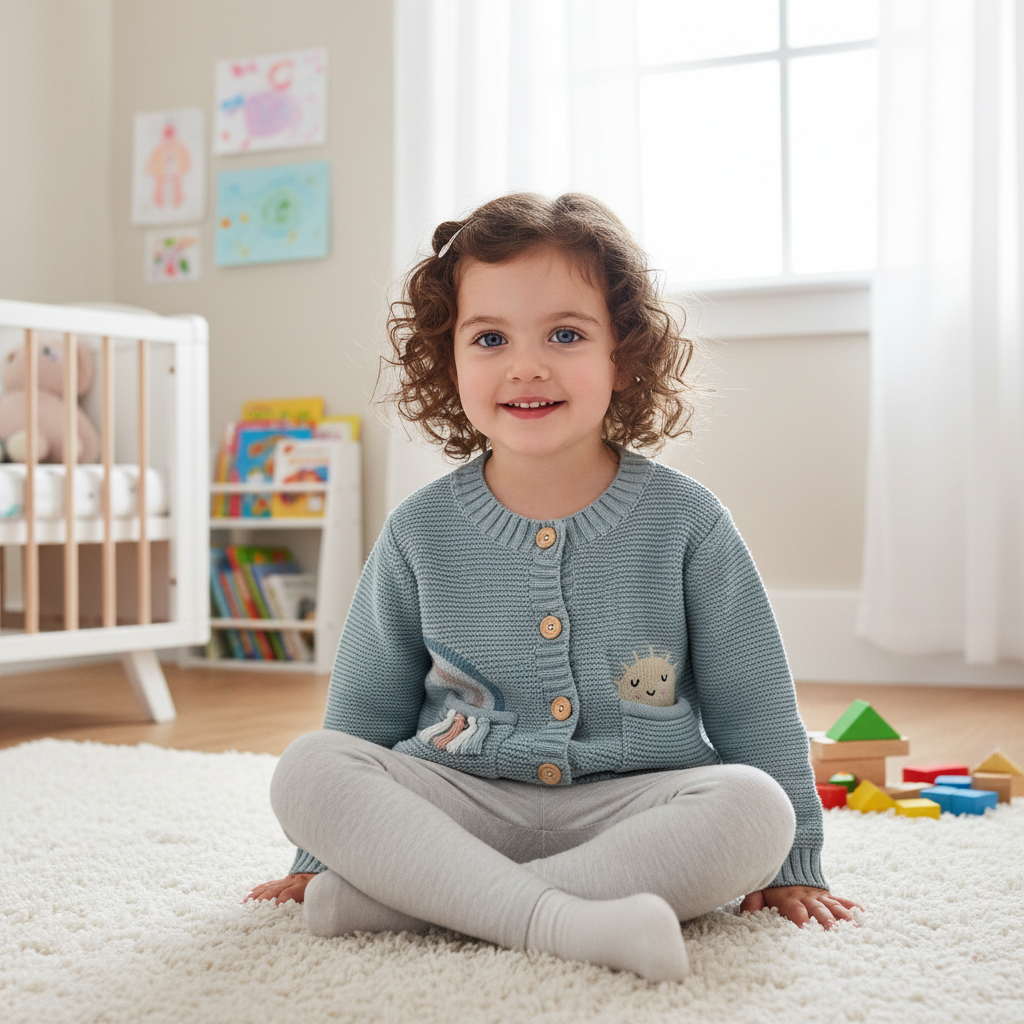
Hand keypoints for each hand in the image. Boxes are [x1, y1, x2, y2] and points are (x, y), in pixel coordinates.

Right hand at [243, 873, 315, 903]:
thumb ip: (311, 903)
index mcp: (301, 886)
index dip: (280, 900)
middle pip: (274, 889)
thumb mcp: (317, 895)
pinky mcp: (282, 880)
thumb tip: (307, 917)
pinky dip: (257, 889)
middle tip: (251, 909)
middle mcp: (291, 881)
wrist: (321, 870)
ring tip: (244, 903)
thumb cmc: (319, 888)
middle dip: (262, 899)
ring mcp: (285, 879)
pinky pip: (268, 884)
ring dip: (255, 894)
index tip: (272, 910)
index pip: (288, 893)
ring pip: (268, 886)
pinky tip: (249, 895)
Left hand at [740, 886, 861, 928]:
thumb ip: (753, 901)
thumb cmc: (771, 879)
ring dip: (842, 916)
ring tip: (853, 926)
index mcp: (789, 898)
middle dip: (825, 919)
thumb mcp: (759, 888)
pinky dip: (852, 906)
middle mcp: (806, 898)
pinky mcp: (827, 894)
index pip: (794, 909)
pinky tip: (862, 914)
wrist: (786, 856)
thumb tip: (745, 915)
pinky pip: (841, 899)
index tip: (803, 926)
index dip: (799, 917)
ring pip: (833, 905)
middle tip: (832, 930)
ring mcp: (819, 895)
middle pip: (817, 909)